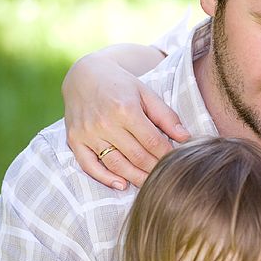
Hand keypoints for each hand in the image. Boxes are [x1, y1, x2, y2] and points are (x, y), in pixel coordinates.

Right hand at [62, 47, 188, 188]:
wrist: (84, 75)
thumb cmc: (120, 85)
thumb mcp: (146, 93)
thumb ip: (166, 116)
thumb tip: (185, 138)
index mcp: (126, 109)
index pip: (152, 141)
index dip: (167, 155)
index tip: (177, 162)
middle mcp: (105, 123)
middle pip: (136, 156)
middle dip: (154, 169)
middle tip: (166, 177)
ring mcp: (88, 133)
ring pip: (116, 164)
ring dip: (135, 177)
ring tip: (149, 184)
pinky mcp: (74, 140)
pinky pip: (89, 166)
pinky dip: (105, 178)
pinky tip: (121, 184)